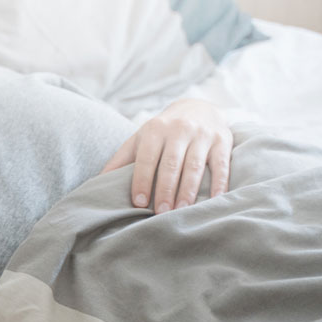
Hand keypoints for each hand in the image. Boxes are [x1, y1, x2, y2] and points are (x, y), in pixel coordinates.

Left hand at [100, 98, 232, 213]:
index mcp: (155, 130)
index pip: (147, 158)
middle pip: (171, 164)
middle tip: (160, 213)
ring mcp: (203, 134)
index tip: (139, 202)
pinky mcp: (223, 141)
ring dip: (188, 191)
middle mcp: (179, 129)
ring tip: (182, 210)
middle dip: (165, 190)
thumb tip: (97, 183)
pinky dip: (219, 184)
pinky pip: (221, 165)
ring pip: (195, 166)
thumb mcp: (140, 140)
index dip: (142, 180)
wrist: (198, 108)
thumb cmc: (162, 132)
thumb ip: (121, 161)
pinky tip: (214, 201)